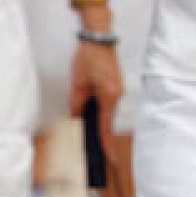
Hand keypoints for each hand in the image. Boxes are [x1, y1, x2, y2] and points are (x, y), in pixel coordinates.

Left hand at [68, 39, 122, 163]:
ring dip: (99, 119)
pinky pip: (108, 102)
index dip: (106, 143)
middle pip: (108, 119)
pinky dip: (100, 109)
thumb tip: (78, 117)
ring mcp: (118, 88)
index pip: (106, 126)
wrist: (98, 38)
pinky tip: (91, 110)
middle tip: (99, 152)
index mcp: (110, 96)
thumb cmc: (87, 60)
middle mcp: (117, 94)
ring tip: (91, 132)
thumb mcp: (77, 85)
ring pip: (108, 110)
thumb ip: (77, 104)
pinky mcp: (115, 83)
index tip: (110, 158)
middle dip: (101, 133)